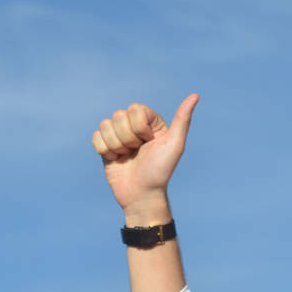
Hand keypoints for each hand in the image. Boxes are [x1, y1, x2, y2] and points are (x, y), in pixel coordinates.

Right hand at [91, 94, 198, 219]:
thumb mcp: (175, 145)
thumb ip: (183, 119)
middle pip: (118, 116)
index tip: (148, 142)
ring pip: (105, 125)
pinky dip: (105, 150)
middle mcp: (134, 126)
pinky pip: (96, 136)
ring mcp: (119, 135)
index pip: (134, 109)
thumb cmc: (160, 171)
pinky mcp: (106, 146)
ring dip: (116, 145)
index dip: (139, 128)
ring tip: (128, 157)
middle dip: (127, 138)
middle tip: (138, 152)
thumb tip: (196, 95)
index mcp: (151, 121)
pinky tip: (116, 159)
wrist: (142, 195)